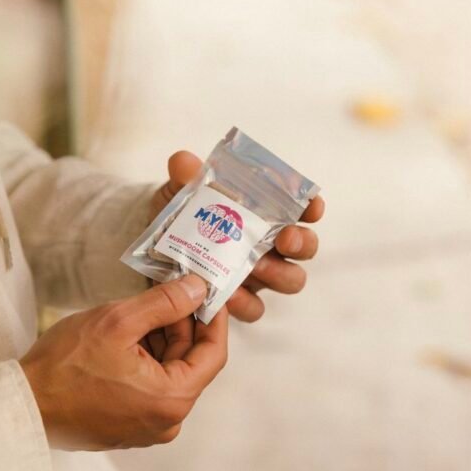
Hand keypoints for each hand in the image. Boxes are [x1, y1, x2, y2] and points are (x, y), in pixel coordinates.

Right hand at [20, 275, 227, 449]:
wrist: (22, 406)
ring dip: (160, 339)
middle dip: (180, 324)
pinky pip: (150, 386)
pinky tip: (128, 335)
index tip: (209, 293)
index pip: (213, 354)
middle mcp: (166, 421)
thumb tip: (198, 288)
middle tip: (167, 291)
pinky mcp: (128, 425)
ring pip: (168, 372)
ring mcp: (147, 427)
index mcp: (171, 400)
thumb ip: (165, 303)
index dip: (213, 319)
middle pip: (189, 362)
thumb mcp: (118, 321)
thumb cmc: (64, 366)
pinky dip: (146, 358)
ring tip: (140, 311)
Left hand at [150, 151, 324, 322]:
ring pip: (290, 280)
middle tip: (285, 238)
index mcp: (264, 212)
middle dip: (301, 242)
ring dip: (279, 274)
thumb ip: (183, 177)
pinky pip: (255, 308)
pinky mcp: (241, 300)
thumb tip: (183, 162)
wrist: (158, 248)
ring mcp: (259, 274)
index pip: (300, 207)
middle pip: (305, 247)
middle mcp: (270, 243)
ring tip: (255, 267)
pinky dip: (245, 303)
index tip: (311, 206)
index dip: (311, 207)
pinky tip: (228, 296)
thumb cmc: (180, 214)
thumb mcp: (179, 192)